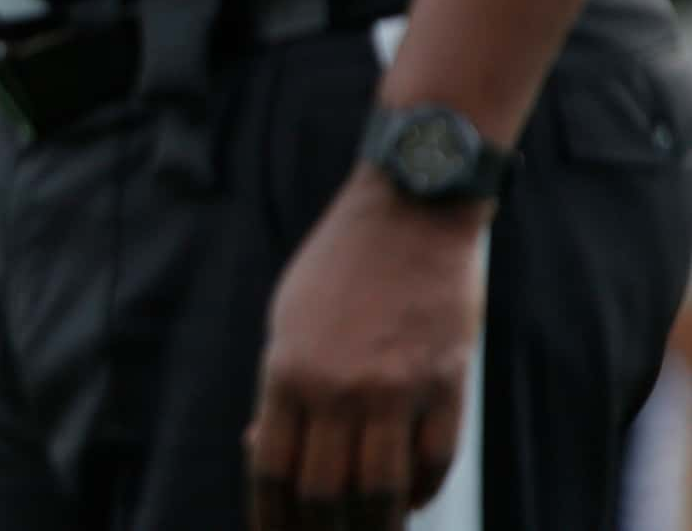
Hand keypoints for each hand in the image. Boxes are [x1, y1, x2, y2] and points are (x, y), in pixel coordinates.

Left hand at [246, 165, 487, 528]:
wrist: (410, 212)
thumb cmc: (341, 266)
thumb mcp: (288, 317)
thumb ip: (282, 387)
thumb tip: (266, 453)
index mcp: (288, 368)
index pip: (273, 468)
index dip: (271, 517)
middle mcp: (337, 387)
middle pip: (325, 494)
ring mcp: (395, 390)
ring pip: (381, 494)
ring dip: (373, 528)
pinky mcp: (445, 387)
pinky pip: (432, 464)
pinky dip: (417, 491)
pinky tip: (406, 499)